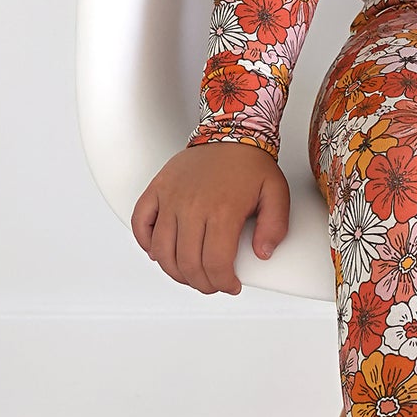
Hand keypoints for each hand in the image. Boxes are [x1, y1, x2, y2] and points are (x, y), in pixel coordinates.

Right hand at [131, 142, 289, 295]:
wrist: (230, 130)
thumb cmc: (251, 164)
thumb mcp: (276, 193)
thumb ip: (275, 226)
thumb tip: (263, 254)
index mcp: (223, 210)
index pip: (215, 264)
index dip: (223, 283)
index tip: (231, 285)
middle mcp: (193, 206)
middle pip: (188, 263)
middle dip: (202, 283)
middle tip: (213, 284)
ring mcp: (171, 198)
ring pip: (162, 251)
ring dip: (175, 272)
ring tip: (191, 274)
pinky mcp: (157, 190)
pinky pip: (140, 222)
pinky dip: (145, 243)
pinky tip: (160, 252)